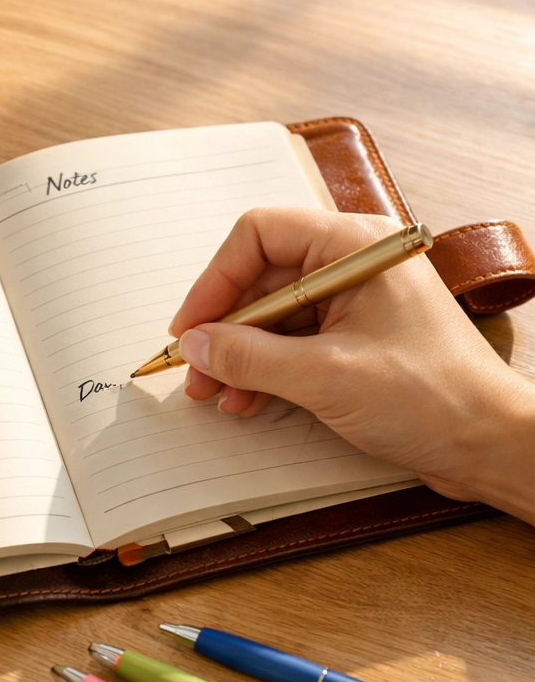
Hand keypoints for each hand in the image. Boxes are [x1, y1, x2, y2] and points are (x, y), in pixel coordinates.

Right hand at [169, 208, 534, 522]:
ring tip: (212, 392)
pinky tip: (244, 400)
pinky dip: (263, 369)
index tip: (191, 327)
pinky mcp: (353, 338)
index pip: (259, 235)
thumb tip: (194, 342)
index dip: (215, 280)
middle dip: (223, 327)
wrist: (490, 446)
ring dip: (238, 354)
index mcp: (354, 246)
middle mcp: (351, 264)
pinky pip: (292, 342)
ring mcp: (353, 302)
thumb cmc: (432, 398)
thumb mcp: (324, 375)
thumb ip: (249, 356)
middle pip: (260, 278)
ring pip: (272, 315)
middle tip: (195, 369)